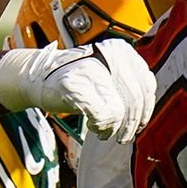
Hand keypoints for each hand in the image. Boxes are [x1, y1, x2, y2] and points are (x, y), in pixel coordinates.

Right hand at [0, 40, 156, 142]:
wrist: (37, 77)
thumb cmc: (76, 80)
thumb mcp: (108, 75)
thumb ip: (129, 83)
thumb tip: (149, 104)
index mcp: (121, 51)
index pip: (146, 84)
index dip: (146, 110)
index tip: (140, 124)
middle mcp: (108, 56)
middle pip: (135, 99)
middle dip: (132, 123)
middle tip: (124, 136)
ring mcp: (90, 70)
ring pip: (120, 110)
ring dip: (114, 128)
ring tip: (105, 131)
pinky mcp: (74, 85)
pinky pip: (101, 115)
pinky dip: (100, 126)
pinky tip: (94, 126)